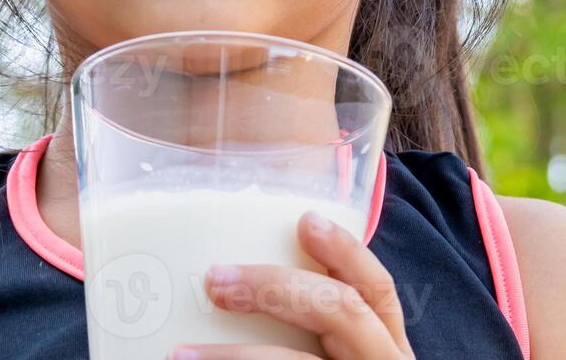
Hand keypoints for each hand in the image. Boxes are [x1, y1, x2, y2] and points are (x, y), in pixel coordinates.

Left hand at [166, 209, 415, 359]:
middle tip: (215, 280)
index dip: (347, 253)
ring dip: (236, 358)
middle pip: (341, 315)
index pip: (378, 292)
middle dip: (277, 290)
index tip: (304, 220)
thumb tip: (233, 289)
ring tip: (177, 354)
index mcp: (387, 353)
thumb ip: (315, 334)